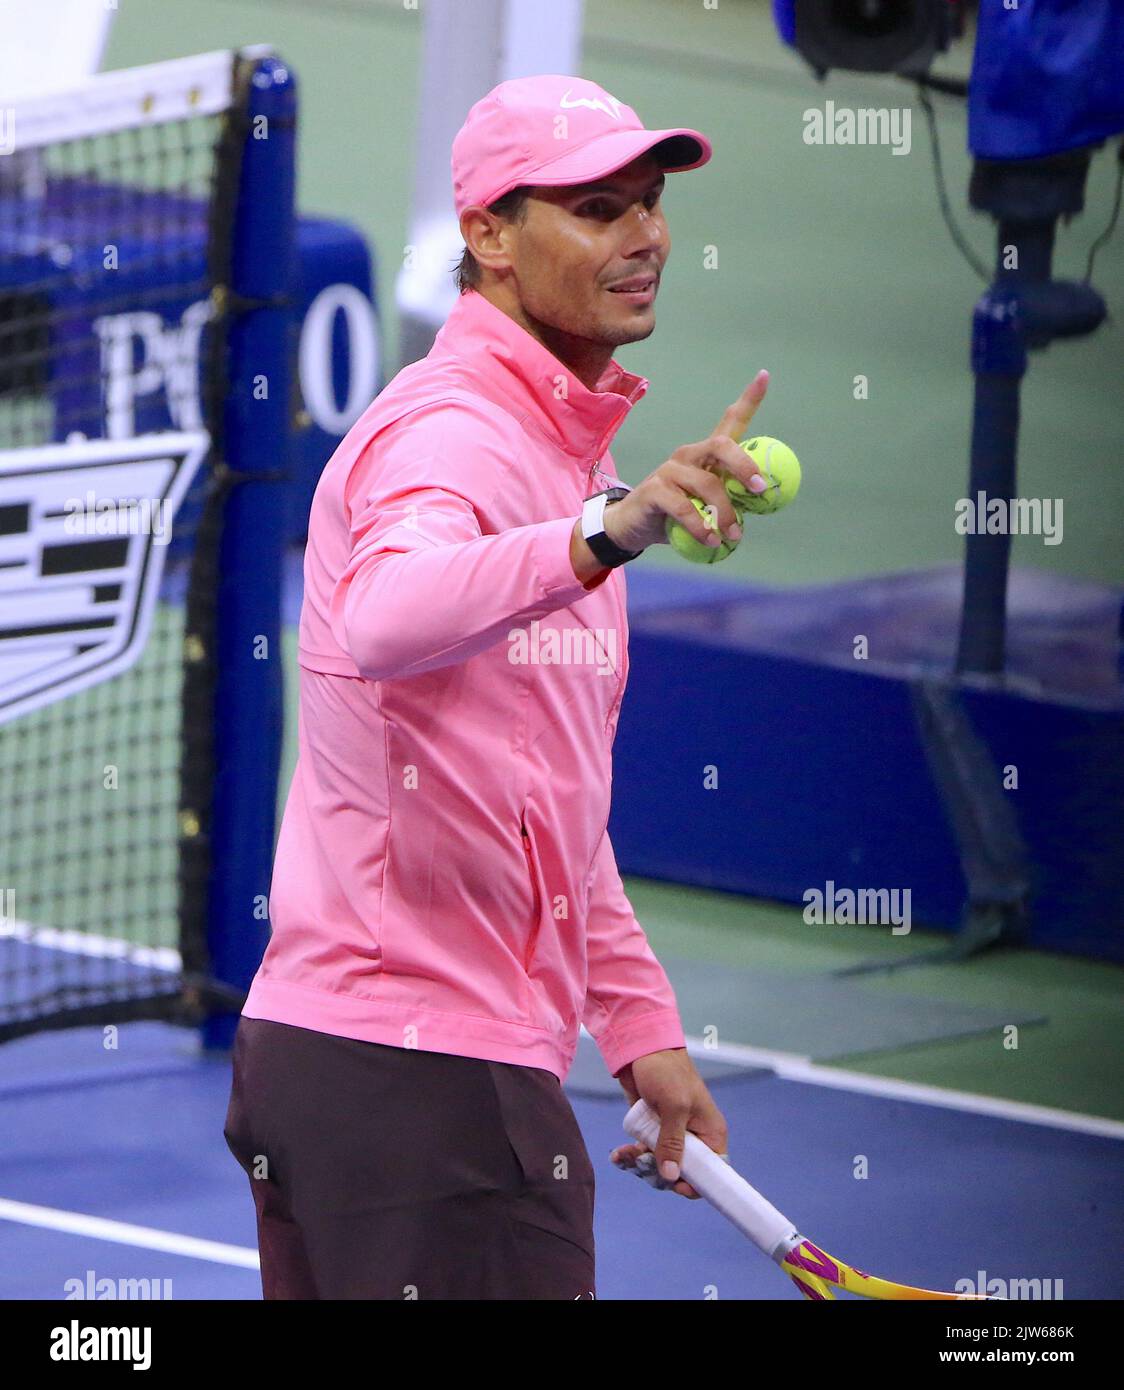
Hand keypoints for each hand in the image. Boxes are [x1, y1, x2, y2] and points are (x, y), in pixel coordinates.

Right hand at [603, 370, 770, 554]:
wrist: (632, 528)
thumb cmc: (674, 515)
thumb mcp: (706, 506)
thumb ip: (730, 500)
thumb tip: (763, 503)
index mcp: (706, 455)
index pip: (730, 421)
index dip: (749, 398)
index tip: (765, 375)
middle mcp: (689, 455)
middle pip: (722, 445)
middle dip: (744, 465)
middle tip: (759, 489)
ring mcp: (670, 470)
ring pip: (708, 484)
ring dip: (725, 513)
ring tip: (732, 536)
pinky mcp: (655, 489)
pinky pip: (684, 507)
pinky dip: (700, 526)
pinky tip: (709, 540)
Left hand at [609, 1047, 727, 1199]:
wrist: (641, 1049)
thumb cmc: (667, 1071)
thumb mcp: (674, 1106)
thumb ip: (673, 1142)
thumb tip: (672, 1176)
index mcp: (711, 1134)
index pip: (713, 1173)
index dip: (696, 1185)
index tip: (674, 1186)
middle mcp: (694, 1139)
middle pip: (682, 1175)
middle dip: (660, 1174)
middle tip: (642, 1162)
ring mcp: (672, 1136)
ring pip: (660, 1168)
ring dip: (641, 1166)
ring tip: (625, 1156)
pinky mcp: (652, 1131)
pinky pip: (644, 1155)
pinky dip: (632, 1157)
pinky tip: (619, 1155)